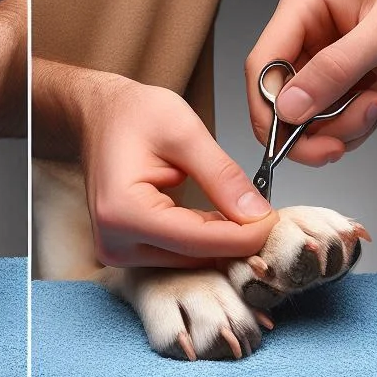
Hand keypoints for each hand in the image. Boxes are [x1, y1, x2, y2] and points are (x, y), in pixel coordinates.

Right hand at [50, 66, 274, 266]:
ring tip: (245, 211)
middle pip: (195, 257)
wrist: (98, 116)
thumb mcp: (185, 133)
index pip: (199, 241)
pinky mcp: (127, 252)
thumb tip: (258, 215)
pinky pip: (178, 255)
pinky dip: (204, 239)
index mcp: (123, 212)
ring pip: (190, 261)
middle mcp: (115, 242)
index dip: (246, 235)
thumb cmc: (131, 115)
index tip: (278, 219)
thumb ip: (223, 176)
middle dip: (236, 238)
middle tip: (269, 212)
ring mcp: (118, 252)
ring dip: (221, 240)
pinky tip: (221, 216)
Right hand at [247, 0, 376, 164]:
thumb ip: (336, 69)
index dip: (268, 110)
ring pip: (306, 112)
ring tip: (375, 106)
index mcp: (304, 4)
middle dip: (312, 127)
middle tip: (339, 144)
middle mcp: (305, 29)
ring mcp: (320, 53)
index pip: (263, 66)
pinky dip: (350, 121)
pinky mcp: (338, 71)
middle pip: (281, 97)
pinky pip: (328, 112)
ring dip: (339, 124)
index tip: (289, 142)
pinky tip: (376, 99)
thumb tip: (289, 107)